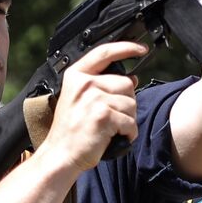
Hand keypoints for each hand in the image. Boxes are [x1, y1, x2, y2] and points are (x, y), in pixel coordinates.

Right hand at [45, 41, 146, 172]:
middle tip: (112, 117)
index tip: (141, 49)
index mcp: (76, 76)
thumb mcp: (80, 99)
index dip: (126, 48)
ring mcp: (93, 99)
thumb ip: (101, 84)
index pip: (104, 53)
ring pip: (131, 104)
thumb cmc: (71, 130)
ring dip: (128, 120)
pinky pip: (130, 122)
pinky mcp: (102, 116)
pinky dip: (128, 133)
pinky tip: (114, 137)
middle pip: (126, 83)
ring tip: (110, 128)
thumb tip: (132, 78)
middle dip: (127, 102)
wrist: (60, 154)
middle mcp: (84, 84)